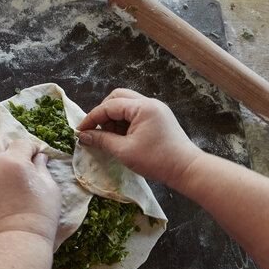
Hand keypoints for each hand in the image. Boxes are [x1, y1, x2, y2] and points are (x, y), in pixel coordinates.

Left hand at [0, 134, 60, 243]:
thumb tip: (39, 156)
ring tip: (4, 167)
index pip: (22, 143)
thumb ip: (42, 167)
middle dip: (7, 143)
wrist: (19, 237)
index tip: (36, 155)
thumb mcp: (49, 187)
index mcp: (15, 161)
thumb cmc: (40, 213)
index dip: (32, 148)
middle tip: (17, 154)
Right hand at [75, 88, 202, 188]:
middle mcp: (150, 103)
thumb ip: (101, 140)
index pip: (109, 106)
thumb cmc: (157, 160)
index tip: (81, 131)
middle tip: (96, 131)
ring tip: (110, 138)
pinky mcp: (159, 118)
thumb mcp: (124, 151)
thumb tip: (83, 136)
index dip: (92, 118)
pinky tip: (122, 138)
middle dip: (103, 113)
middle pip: (117, 98)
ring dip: (114, 118)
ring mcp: (156, 110)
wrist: (187, 170)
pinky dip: (124, 122)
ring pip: (126, 105)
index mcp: (143, 107)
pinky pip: (135, 113)